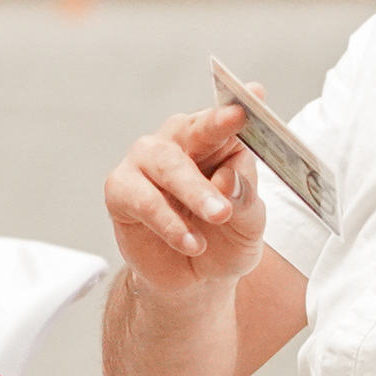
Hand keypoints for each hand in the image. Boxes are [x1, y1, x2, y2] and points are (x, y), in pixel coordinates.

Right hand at [104, 101, 266, 292]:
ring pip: (167, 163)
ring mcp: (146, 161)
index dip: (238, 105)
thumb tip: (229, 178)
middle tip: (236, 154)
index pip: (228, 116)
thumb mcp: (249, 225)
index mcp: (217, 140)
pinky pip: (143, 200)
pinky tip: (192, 242)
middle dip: (214, 137)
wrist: (192, 281)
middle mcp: (179, 141)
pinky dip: (169, 223)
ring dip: (194, 190)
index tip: (254, 94)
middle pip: (194, 129)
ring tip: (218, 216)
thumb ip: (245, 200)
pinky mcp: (121, 189)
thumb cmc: (224, 241)